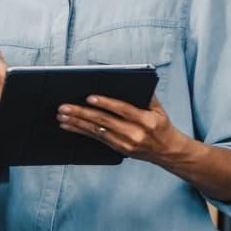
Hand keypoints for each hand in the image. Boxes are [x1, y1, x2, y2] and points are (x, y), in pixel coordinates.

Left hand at [56, 95, 189, 164]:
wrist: (168, 151)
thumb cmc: (161, 125)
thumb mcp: (159, 109)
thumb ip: (146, 95)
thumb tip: (130, 80)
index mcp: (147, 120)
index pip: (123, 110)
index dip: (105, 103)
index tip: (89, 97)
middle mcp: (135, 133)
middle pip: (104, 121)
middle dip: (82, 113)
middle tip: (64, 107)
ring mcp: (126, 143)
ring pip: (97, 131)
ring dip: (77, 123)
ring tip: (62, 115)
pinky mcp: (119, 149)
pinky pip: (96, 139)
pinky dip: (80, 131)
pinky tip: (68, 125)